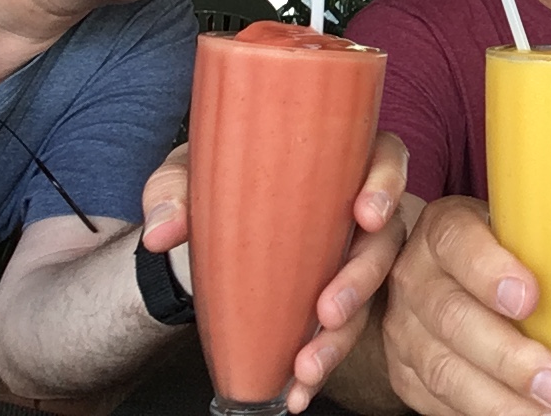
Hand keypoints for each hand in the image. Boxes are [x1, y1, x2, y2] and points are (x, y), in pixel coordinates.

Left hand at [140, 132, 409, 411]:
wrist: (207, 228)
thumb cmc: (219, 182)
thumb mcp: (193, 174)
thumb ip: (174, 191)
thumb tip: (164, 231)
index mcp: (340, 160)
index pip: (386, 159)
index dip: (386, 186)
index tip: (366, 215)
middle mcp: (357, 206)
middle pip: (384, 239)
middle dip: (362, 279)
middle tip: (329, 309)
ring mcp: (353, 254)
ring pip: (369, 294)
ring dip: (342, 334)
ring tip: (306, 366)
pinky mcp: (338, 296)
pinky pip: (342, 330)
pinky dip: (322, 361)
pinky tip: (297, 390)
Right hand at [379, 195, 550, 415]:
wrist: (439, 271)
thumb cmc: (499, 250)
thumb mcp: (528, 232)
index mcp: (445, 228)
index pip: (458, 242)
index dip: (491, 271)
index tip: (532, 299)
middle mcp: (416, 275)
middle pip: (453, 317)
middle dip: (510, 357)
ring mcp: (404, 327)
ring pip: (445, 368)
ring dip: (501, 400)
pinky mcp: (404, 371)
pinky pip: (437, 400)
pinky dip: (482, 414)